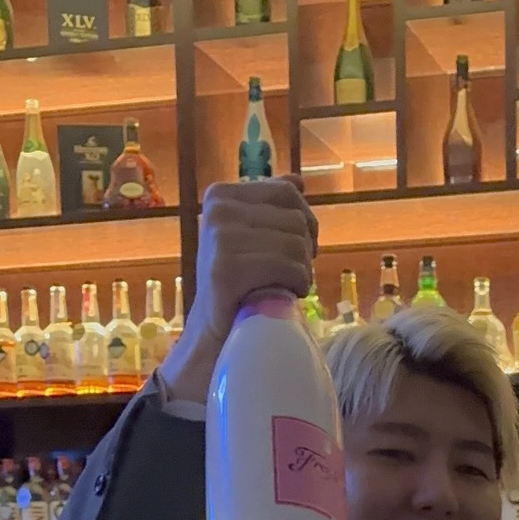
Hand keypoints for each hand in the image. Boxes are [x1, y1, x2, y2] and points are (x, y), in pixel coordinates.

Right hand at [161, 177, 317, 406]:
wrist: (213, 338)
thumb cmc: (239, 289)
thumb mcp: (254, 240)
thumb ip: (271, 208)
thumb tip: (297, 180)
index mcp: (222, 195)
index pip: (289, 193)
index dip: (305, 224)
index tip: (294, 252)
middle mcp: (217, 209)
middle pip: (297, 218)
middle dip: (304, 252)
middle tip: (286, 276)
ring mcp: (219, 238)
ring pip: (297, 244)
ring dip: (301, 273)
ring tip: (281, 288)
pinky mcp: (227, 269)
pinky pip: (289, 267)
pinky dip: (296, 286)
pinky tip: (281, 297)